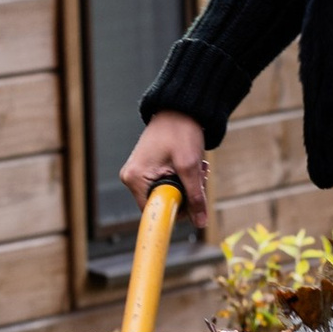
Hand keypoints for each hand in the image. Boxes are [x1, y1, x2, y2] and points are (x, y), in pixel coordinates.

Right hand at [122, 108, 210, 234]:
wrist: (180, 108)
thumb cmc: (180, 131)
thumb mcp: (190, 166)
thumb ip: (195, 197)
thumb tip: (200, 223)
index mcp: (135, 179)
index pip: (155, 212)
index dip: (177, 209)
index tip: (194, 199)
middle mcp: (132, 178)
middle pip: (163, 203)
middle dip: (186, 194)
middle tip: (199, 175)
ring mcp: (139, 174)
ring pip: (168, 194)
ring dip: (188, 186)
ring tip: (197, 166)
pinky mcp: (148, 170)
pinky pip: (167, 185)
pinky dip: (183, 179)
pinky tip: (190, 165)